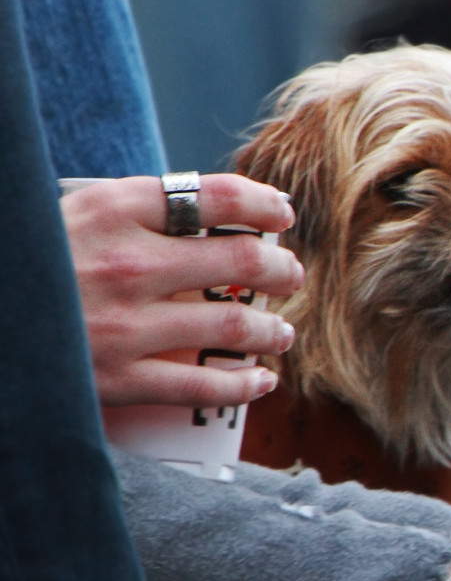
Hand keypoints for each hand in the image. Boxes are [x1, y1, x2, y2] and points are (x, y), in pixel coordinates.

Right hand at [62, 173, 304, 407]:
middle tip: (290, 275)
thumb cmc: (29, 263)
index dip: (263, 204)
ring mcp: (125, 324)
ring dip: (272, 328)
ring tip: (281, 330)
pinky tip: (260, 380)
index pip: (215, 195)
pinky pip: (203, 385)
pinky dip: (244, 384)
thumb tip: (204, 216)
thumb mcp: (67, 216)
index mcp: (111, 210)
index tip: (282, 215)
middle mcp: (127, 264)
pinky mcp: (118, 378)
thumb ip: (129, 215)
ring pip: (234, 324)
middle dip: (279, 268)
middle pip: (240, 258)